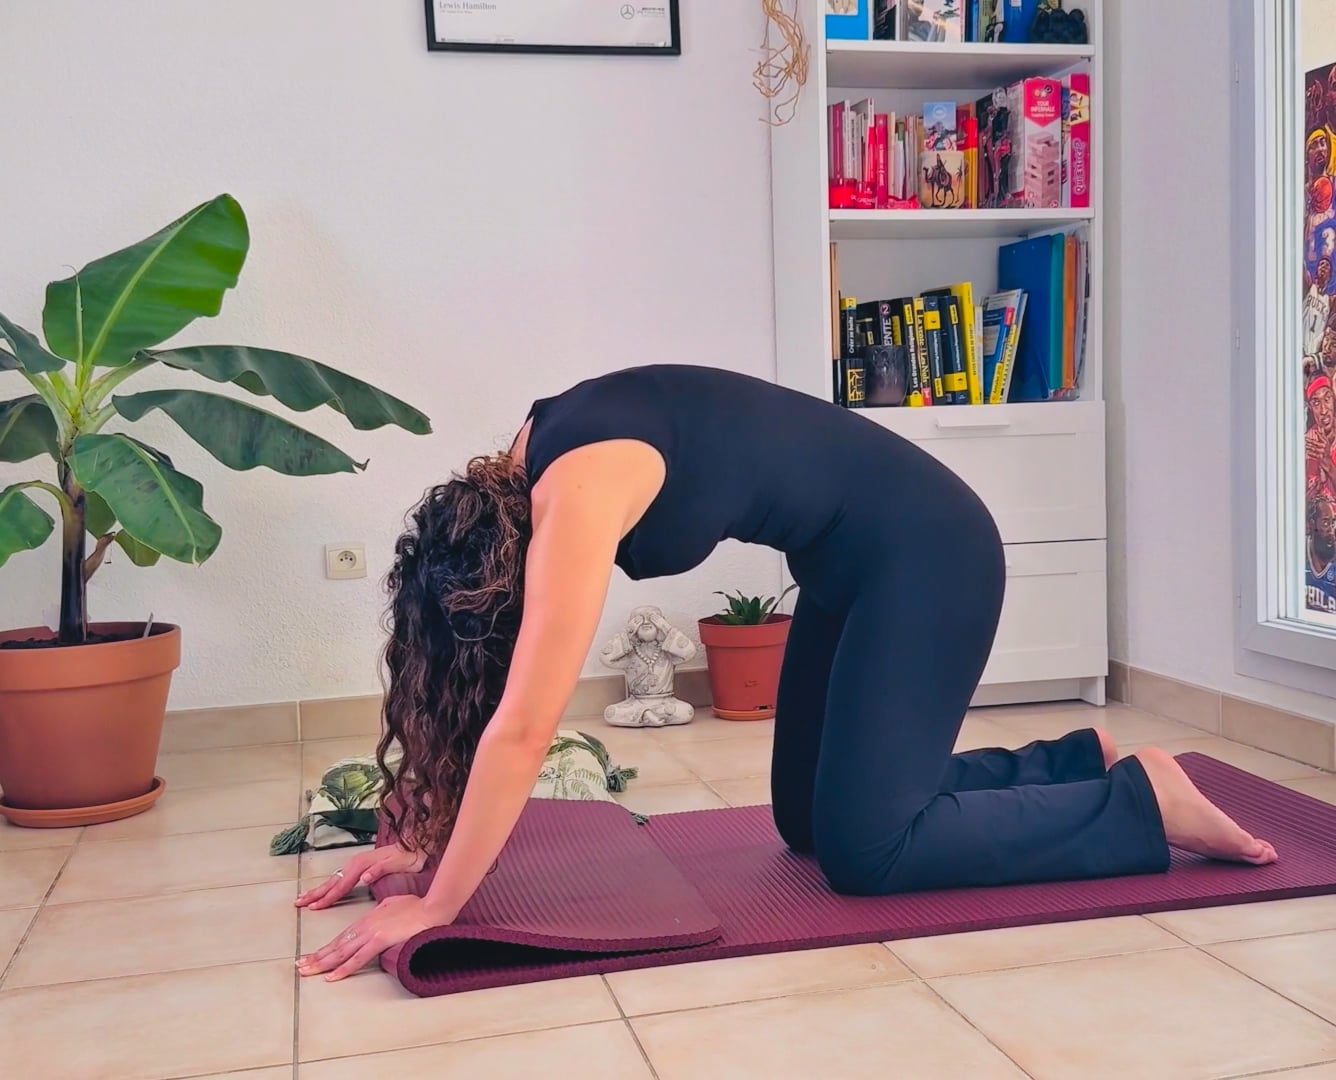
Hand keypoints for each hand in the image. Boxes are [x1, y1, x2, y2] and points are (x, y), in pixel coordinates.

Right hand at [294, 844, 425, 910]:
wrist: (418, 846)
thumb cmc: (409, 856)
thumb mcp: (398, 863)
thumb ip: (380, 870)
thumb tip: (364, 878)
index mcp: (363, 864)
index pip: (342, 884)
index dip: (329, 897)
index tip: (315, 907)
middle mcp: (357, 863)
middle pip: (333, 881)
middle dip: (315, 893)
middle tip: (298, 903)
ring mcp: (358, 865)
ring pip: (334, 880)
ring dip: (319, 890)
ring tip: (304, 899)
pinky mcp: (361, 867)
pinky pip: (340, 879)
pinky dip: (329, 886)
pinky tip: (325, 892)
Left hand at [297, 894, 447, 981]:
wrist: (431, 908)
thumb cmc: (417, 905)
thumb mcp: (393, 904)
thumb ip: (382, 911)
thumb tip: (378, 914)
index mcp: (367, 919)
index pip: (341, 937)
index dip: (325, 948)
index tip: (311, 956)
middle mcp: (365, 926)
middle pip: (336, 945)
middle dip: (316, 957)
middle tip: (300, 966)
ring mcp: (371, 933)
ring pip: (342, 952)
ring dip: (322, 963)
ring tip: (306, 971)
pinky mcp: (380, 940)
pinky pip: (358, 958)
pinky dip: (344, 968)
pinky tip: (332, 976)